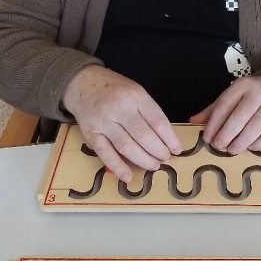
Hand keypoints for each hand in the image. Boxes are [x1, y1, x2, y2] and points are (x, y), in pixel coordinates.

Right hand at [62, 65, 181, 181]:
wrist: (83, 83)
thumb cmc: (115, 89)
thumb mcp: (136, 91)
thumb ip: (148, 111)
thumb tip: (165, 138)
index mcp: (135, 96)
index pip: (157, 121)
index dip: (170, 138)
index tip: (177, 149)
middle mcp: (120, 108)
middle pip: (144, 135)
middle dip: (158, 151)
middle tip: (165, 158)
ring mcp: (104, 122)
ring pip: (127, 146)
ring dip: (143, 160)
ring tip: (154, 166)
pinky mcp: (91, 134)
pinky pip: (105, 153)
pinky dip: (117, 166)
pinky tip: (127, 176)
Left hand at [189, 76, 260, 154]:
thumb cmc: (251, 95)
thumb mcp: (232, 97)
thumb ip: (213, 110)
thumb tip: (192, 122)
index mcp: (242, 85)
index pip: (225, 104)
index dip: (214, 123)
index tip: (207, 138)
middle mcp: (259, 92)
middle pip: (241, 115)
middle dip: (227, 133)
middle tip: (219, 146)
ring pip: (258, 124)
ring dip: (243, 140)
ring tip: (232, 150)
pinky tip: (251, 148)